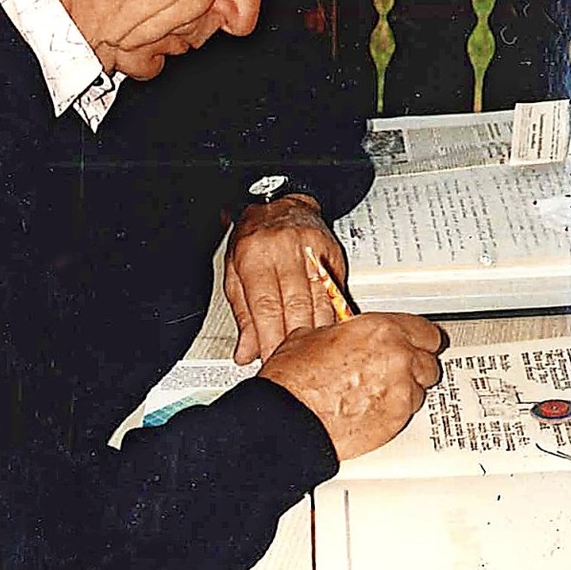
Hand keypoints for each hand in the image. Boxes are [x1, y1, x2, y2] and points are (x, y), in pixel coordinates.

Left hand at [224, 194, 344, 364]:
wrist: (280, 200)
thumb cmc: (253, 237)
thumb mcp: (235, 271)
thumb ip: (243, 313)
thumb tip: (245, 351)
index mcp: (255, 255)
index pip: (265, 305)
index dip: (269, 338)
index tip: (270, 362)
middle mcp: (285, 249)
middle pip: (295, 304)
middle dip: (294, 341)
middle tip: (294, 369)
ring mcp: (312, 250)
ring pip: (319, 300)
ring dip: (316, 333)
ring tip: (314, 359)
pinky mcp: (333, 254)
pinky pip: (335, 291)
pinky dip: (334, 316)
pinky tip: (332, 335)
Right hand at [259, 313, 441, 459]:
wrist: (291, 416)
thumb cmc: (296, 378)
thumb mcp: (315, 335)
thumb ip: (345, 332)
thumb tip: (346, 335)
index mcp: (382, 329)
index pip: (426, 331)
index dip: (421, 338)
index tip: (418, 342)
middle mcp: (398, 358)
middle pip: (429, 362)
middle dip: (415, 365)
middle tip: (397, 368)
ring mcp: (401, 391)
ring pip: (420, 389)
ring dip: (406, 389)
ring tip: (380, 391)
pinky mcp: (396, 421)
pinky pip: (408, 413)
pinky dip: (396, 410)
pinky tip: (374, 407)